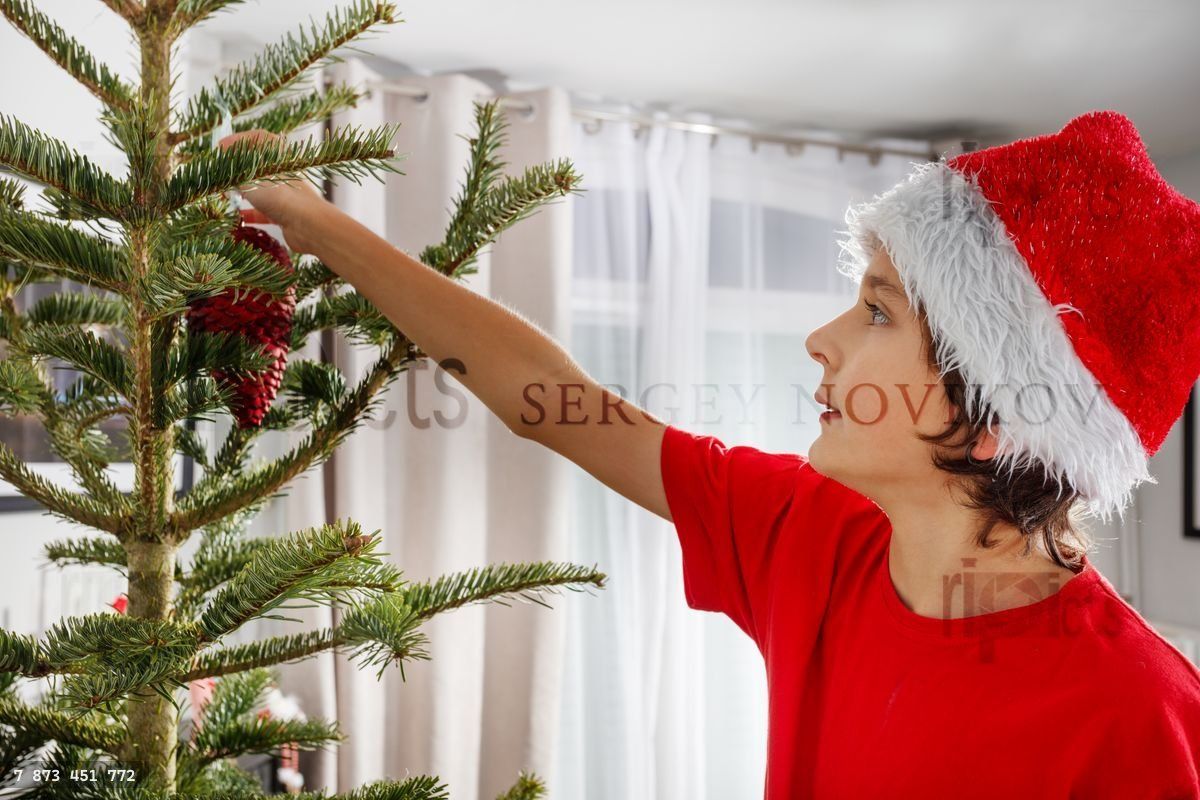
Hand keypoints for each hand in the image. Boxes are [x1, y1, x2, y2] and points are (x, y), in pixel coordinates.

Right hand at [218, 129, 332, 254]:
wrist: (307, 224)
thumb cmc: (279, 194)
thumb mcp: (248, 176)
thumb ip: (234, 168)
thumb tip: (223, 159)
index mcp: (278, 154)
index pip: (257, 137)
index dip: (238, 140)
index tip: (220, 147)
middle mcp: (282, 171)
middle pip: (257, 165)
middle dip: (237, 170)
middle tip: (222, 175)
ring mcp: (284, 192)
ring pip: (260, 189)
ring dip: (243, 192)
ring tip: (226, 196)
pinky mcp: (285, 213)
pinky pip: (264, 211)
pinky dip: (251, 213)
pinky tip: (239, 217)